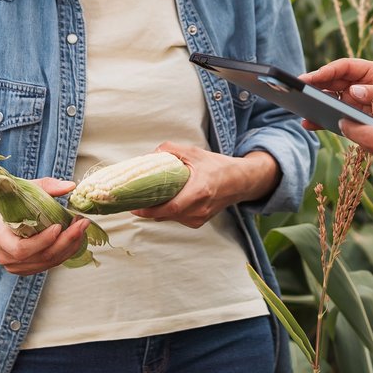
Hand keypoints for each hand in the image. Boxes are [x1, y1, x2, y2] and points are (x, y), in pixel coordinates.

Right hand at [0, 179, 94, 274]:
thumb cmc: (10, 202)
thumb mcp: (23, 189)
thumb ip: (47, 186)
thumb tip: (70, 186)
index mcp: (0, 238)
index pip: (22, 249)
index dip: (43, 240)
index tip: (59, 226)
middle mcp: (7, 257)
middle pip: (41, 257)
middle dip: (66, 241)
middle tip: (82, 223)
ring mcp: (17, 266)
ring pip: (49, 262)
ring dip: (70, 246)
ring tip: (81, 227)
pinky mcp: (28, 268)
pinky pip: (50, 263)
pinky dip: (66, 252)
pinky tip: (75, 238)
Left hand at [130, 142, 277, 228]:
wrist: (239, 181)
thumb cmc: (217, 166)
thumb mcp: (194, 152)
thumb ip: (170, 150)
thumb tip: (149, 154)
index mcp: (198, 192)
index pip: (169, 208)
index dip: (149, 210)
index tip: (133, 206)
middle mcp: (198, 209)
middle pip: (166, 215)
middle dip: (148, 209)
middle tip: (133, 199)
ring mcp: (199, 218)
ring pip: (170, 218)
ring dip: (157, 210)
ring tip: (146, 198)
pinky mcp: (198, 222)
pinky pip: (177, 218)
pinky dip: (168, 211)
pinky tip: (163, 201)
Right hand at [301, 59, 372, 126]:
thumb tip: (354, 90)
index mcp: (372, 72)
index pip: (345, 66)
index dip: (327, 70)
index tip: (312, 77)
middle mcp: (360, 82)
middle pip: (333, 79)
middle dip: (316, 84)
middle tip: (299, 90)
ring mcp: (354, 98)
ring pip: (330, 95)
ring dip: (315, 101)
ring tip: (300, 109)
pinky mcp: (351, 113)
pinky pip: (332, 113)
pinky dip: (321, 118)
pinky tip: (308, 123)